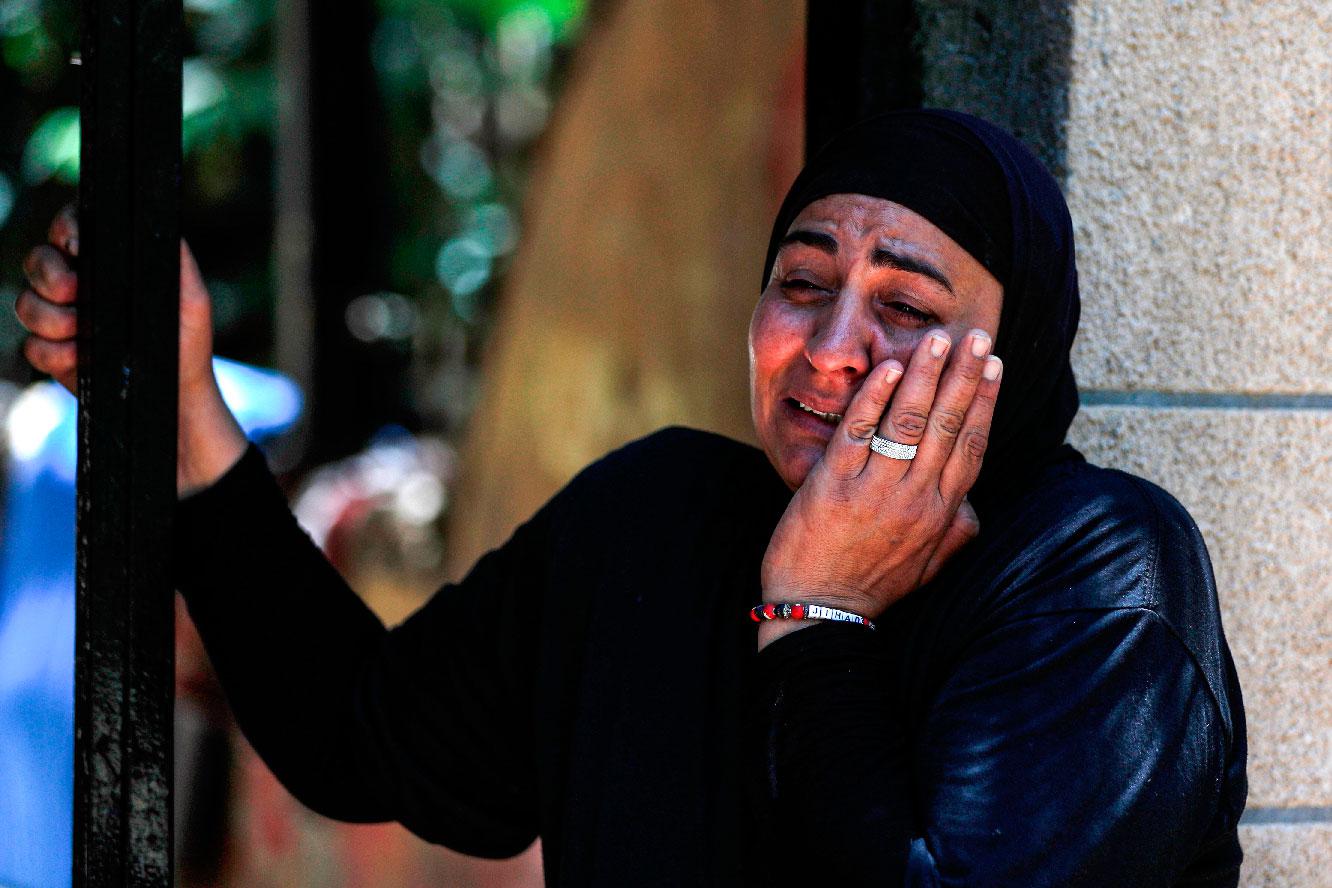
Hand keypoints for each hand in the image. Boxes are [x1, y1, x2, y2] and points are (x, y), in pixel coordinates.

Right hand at [16, 204, 247, 494]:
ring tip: (83, 335)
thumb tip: (160, 228)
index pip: (71, 226)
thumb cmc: (187, 345)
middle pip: (37, 260)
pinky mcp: (54, 355)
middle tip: (75, 294)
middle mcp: (78, 285)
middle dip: (50, 276)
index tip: (80, 249)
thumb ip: (175, 261)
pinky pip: (31, 346)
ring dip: (52, 319)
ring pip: (27, 303)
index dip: (66, 231)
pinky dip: (53, 353)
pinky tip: (80, 361)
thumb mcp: (191, 300)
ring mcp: (62, 320)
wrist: (176, 401)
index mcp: (107, 263)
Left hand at [759, 328, 1000, 645]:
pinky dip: (875, 399)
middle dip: (965, 376)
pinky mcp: (833, 486)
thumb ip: (955, 532)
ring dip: (926, 376)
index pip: (971, 446)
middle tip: (977, 335)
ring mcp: (874, 490)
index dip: (985, 402)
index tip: (994, 366)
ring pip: (909, 423)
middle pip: (948, 425)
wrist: (819, 614)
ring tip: (937, 340)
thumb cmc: (871, 587)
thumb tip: (976, 506)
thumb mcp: (927, 565)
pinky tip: (889, 369)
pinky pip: (859, 433)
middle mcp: (914, 498)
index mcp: (940, 513)